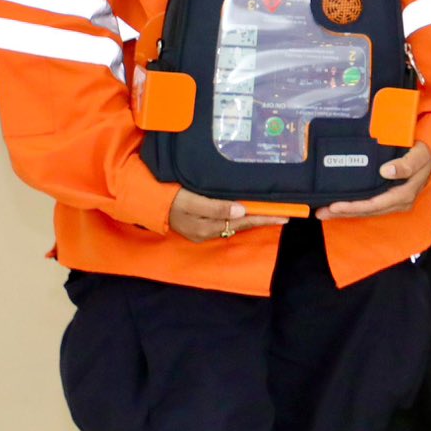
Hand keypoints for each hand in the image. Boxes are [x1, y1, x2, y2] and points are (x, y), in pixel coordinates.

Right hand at [169, 189, 286, 242]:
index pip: (242, 222)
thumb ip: (216, 207)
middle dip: (262, 219)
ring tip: (271, 212)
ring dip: (253, 218)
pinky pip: (225, 221)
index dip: (263, 218)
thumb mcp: (191, 201)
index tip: (283, 216)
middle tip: (284, 214)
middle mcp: (208, 232)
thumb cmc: (168, 198)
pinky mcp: (200, 224)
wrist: (147, 201)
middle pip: (241, 225)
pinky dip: (239, 216)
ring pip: (234, 224)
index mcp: (207, 228)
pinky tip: (248, 211)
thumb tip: (242, 211)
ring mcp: (203, 229)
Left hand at [317, 142, 430, 219]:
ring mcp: (394, 202)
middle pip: (367, 211)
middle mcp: (398, 202)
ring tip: (323, 212)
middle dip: (343, 212)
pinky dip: (353, 207)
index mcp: (404, 194)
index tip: (335, 205)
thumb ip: (406, 164)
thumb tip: (386, 171)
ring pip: (366, 211)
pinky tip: (339, 206)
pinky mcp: (389, 199)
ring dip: (345, 212)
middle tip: (320, 211)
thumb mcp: (419, 155)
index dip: (354, 206)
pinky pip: (369, 206)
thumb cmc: (424, 153)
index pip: (375, 204)